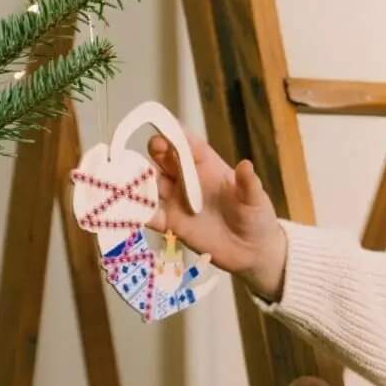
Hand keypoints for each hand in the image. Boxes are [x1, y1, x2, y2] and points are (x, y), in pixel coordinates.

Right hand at [144, 127, 286, 295]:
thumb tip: (246, 166)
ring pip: (150, 183)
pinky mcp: (171, 223)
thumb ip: (248, 184)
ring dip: (139, 181)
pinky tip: (130, 211)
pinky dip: (138, 212)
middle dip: (154, 154)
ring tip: (130, 182)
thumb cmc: (255, 218)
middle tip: (150, 158)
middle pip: (162, 158)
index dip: (172, 134)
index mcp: (206, 165)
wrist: (252, 252)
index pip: (184, 143)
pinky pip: (150, 214)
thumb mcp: (255, 200)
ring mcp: (177, 200)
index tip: (162, 133)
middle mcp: (187, 178)